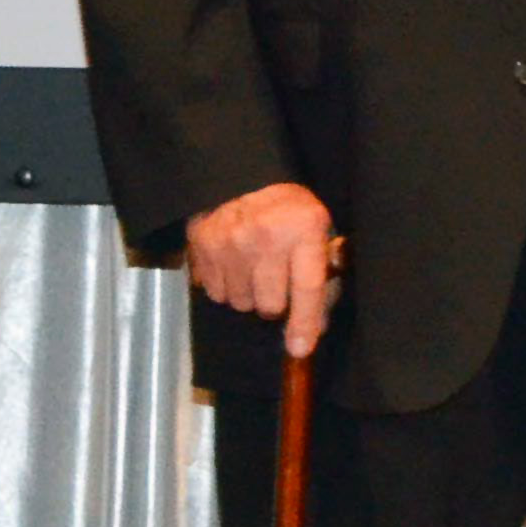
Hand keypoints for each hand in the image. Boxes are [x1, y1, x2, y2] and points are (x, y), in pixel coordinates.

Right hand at [184, 182, 340, 358]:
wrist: (240, 177)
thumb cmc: (288, 209)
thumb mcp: (318, 227)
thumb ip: (324, 270)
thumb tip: (316, 325)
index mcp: (303, 230)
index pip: (307, 288)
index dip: (304, 323)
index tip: (300, 349)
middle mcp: (265, 238)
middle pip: (270, 305)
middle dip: (276, 303)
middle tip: (277, 282)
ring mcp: (229, 243)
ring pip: (241, 303)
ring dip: (250, 296)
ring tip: (254, 270)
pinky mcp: (201, 245)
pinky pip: (216, 292)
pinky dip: (226, 286)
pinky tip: (233, 265)